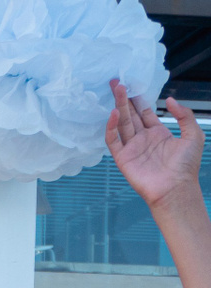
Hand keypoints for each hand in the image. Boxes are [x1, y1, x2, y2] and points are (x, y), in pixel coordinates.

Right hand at [107, 82, 204, 212]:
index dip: (138, 99)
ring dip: (118, 106)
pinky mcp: (123, 158)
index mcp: (158, 133)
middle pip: (130, 114)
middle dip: (124, 98)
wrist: (176, 188)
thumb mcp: (193, 135)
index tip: (133, 84)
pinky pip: (114, 141)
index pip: (144, 112)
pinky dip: (111, 128)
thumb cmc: (186, 165)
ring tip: (116, 89)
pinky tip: (113, 114)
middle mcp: (142, 139)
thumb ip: (183, 116)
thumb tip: (169, 100)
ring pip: (122, 123)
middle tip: (117, 82)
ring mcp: (132, 148)